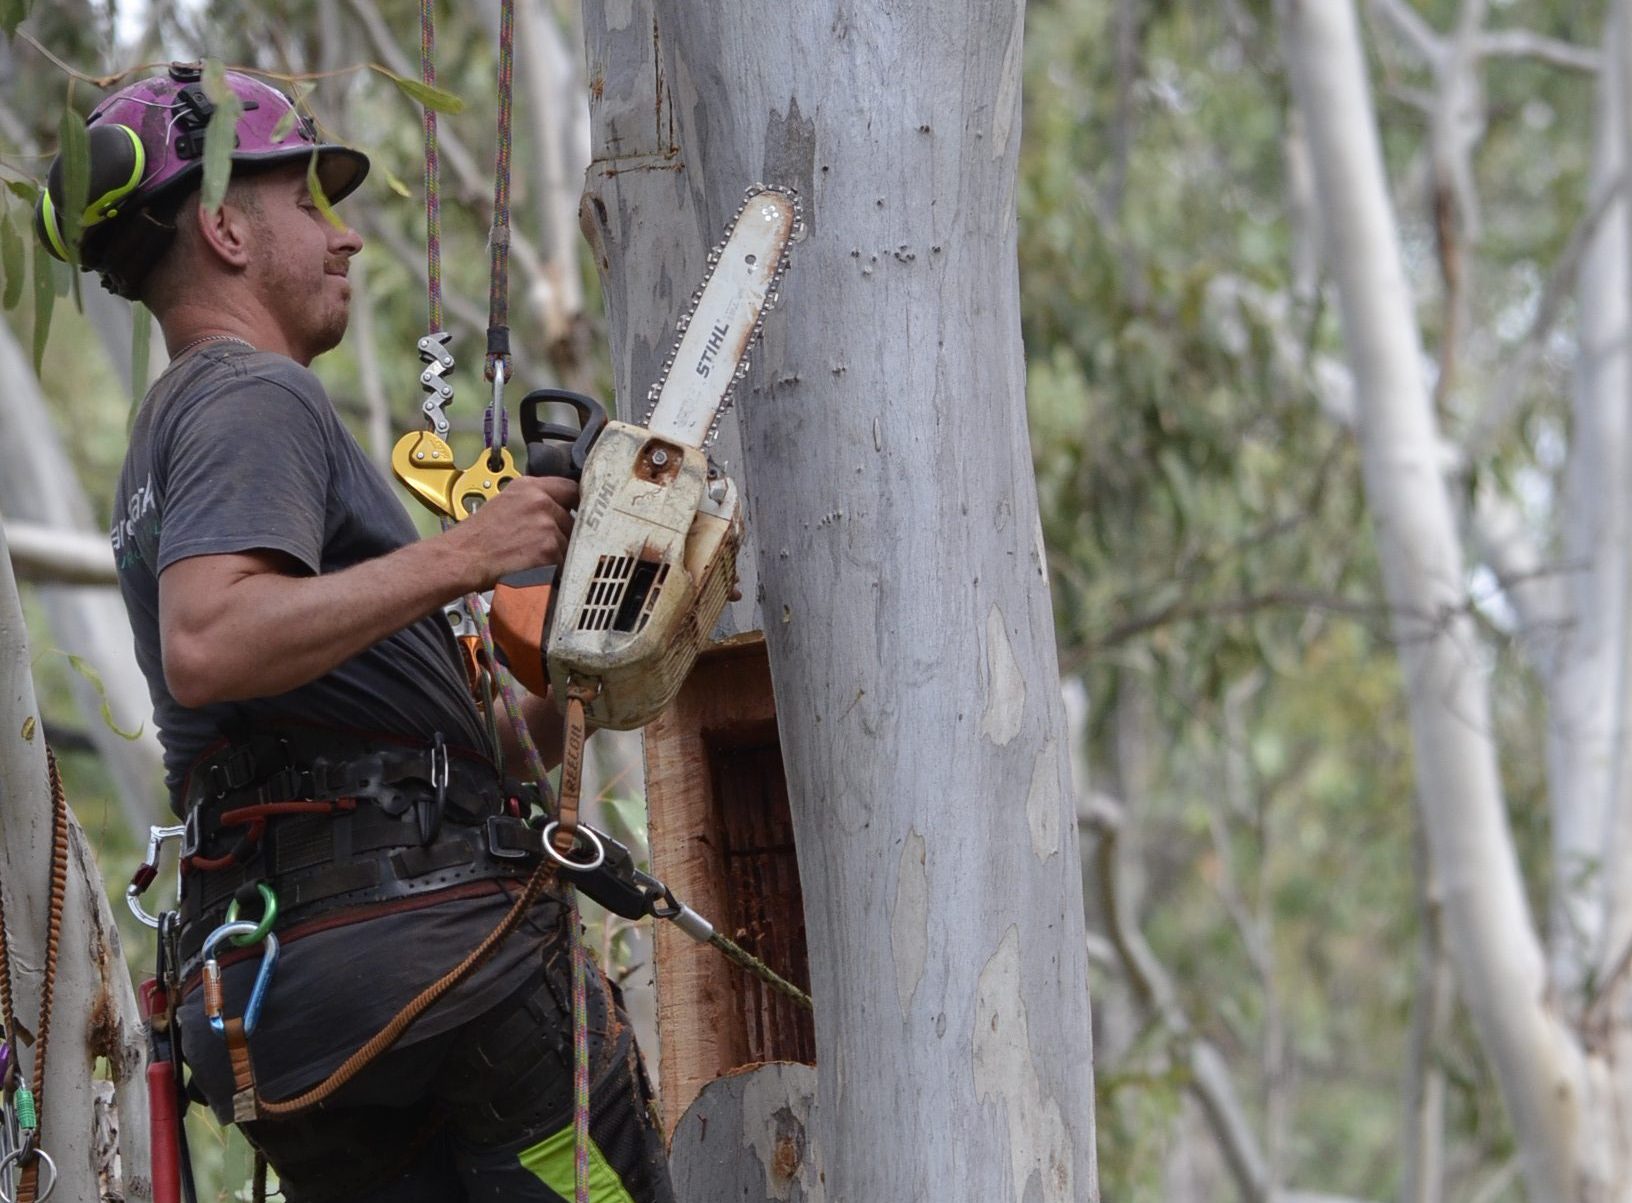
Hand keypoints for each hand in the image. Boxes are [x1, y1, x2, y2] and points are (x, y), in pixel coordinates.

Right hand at [446, 475, 578, 588]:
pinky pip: (564, 561)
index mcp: (529, 487)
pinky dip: (553, 567)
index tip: (578, 512)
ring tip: (531, 555)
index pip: (571, 488)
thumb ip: (534, 501)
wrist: (464, 558)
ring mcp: (546, 525)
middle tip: (540, 543)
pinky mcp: (548, 549)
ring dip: (557, 552)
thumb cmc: (479, 537)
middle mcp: (540, 502)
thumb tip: (558, 507)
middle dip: (563, 533)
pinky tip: (532, 565)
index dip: (575, 503)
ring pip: (570, 542)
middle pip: (573, 519)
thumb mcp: (506, 503)